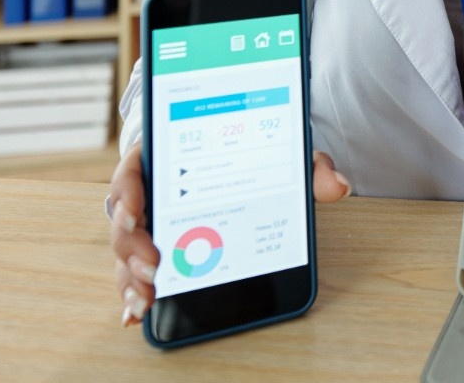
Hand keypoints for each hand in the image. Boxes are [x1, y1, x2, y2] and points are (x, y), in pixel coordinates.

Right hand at [108, 145, 349, 327]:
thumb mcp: (279, 150)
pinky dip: (135, 291)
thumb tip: (338, 185)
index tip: (135, 209)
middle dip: (132, 244)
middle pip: (126, 218)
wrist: (243, 160)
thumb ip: (307, 164)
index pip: (133, 168)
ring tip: (148, 297)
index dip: (127, 190)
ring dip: (131, 275)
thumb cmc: (250, 152)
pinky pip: (138, 270)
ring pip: (127, 250)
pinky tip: (138, 313)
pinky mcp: (158, 248)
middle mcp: (151, 191)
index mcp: (167, 156)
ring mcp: (151, 222)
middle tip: (154, 265)